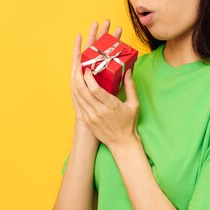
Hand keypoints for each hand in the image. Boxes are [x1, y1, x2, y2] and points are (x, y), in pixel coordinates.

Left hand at [70, 20, 139, 149]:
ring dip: (76, 84)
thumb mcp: (134, 104)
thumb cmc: (129, 123)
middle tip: (79, 67)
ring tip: (77, 74)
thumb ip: (131, 86)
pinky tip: (77, 86)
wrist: (122, 142)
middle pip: (83, 91)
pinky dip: (76, 94)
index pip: (95, 89)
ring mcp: (91, 117)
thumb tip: (128, 70)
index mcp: (111, 106)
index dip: (88, 78)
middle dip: (78, 77)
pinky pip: (78, 104)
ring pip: (78, 97)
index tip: (88, 69)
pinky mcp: (87, 121)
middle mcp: (99, 111)